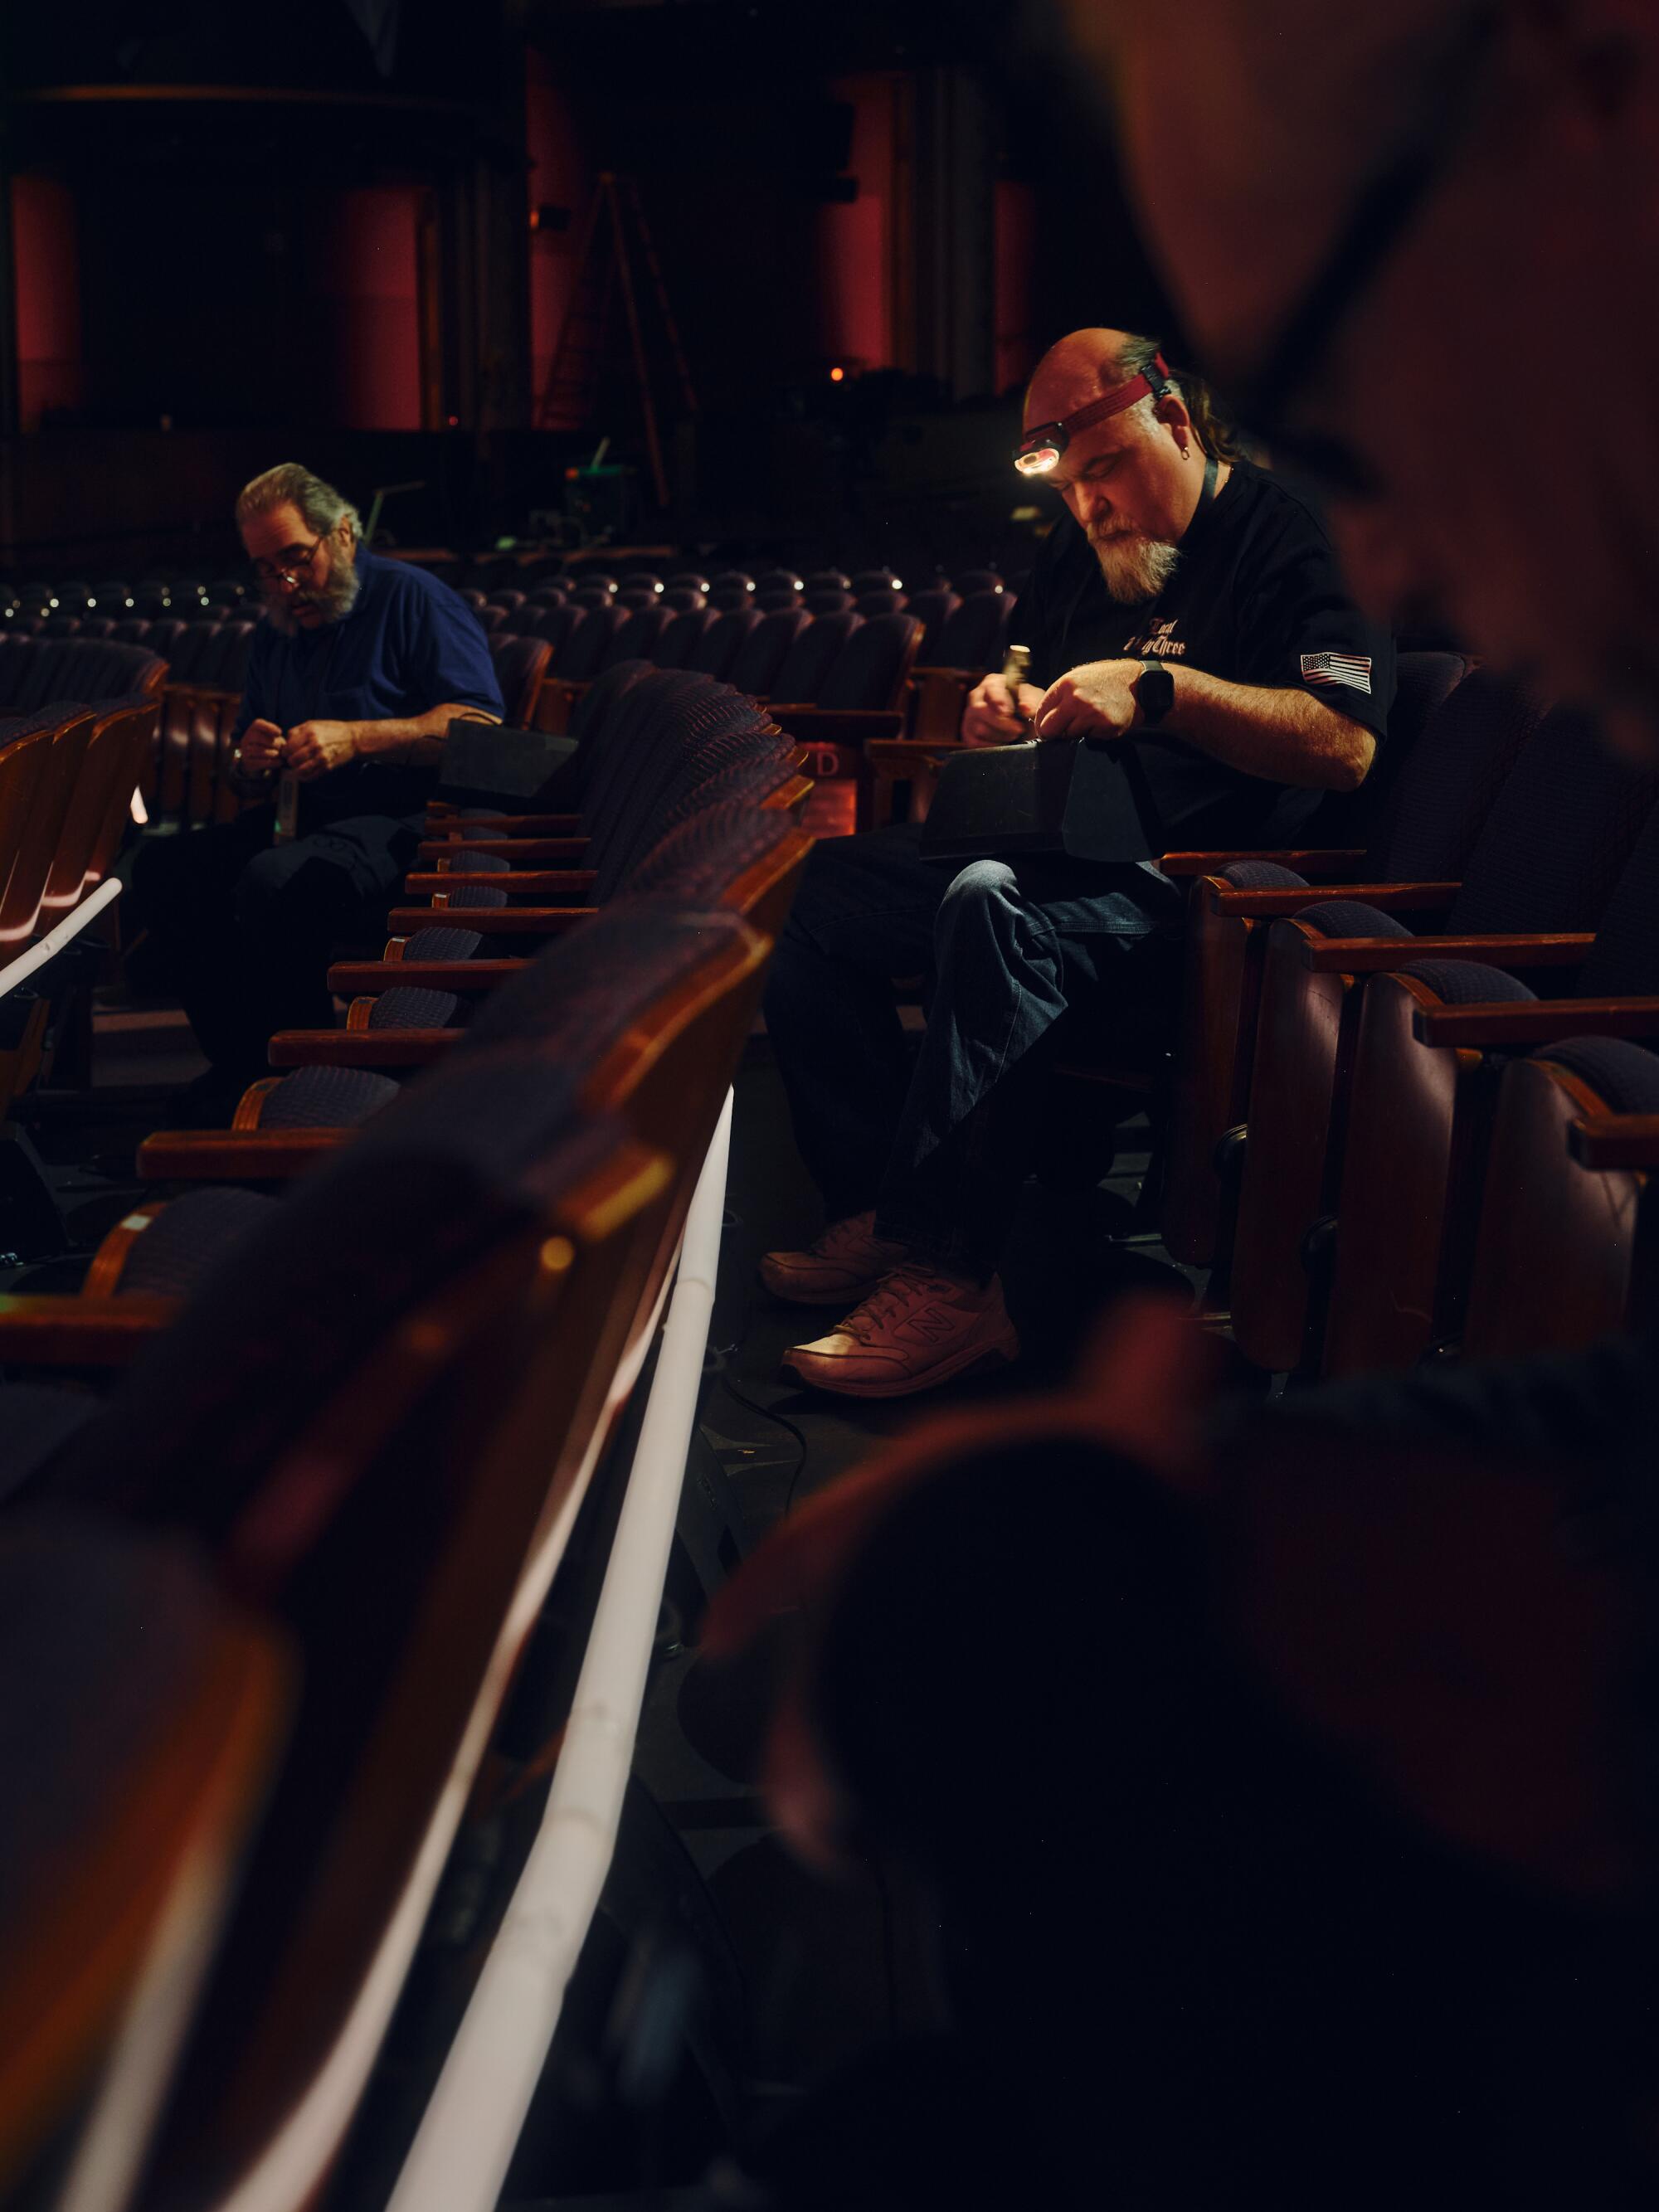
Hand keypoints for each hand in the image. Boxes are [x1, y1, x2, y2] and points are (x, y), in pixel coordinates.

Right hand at [236, 718, 284, 775]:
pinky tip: (279, 762)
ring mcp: (245, 750)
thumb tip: (278, 733)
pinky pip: (259, 762)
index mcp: (254, 729)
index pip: (258, 724)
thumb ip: (276, 735)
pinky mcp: (247, 762)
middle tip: (280, 747)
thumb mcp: (274, 737)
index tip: (279, 733)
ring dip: (272, 753)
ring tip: (278, 754)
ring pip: (259, 751)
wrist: (260, 760)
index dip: (269, 728)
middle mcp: (247, 738)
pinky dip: (272, 762)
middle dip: (273, 743)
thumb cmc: (271, 745)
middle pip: (259, 738)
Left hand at [281, 719, 358, 781]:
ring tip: (298, 766)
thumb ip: (297, 731)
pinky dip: (304, 777)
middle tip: (293, 759)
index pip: (288, 747)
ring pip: (300, 770)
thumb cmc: (332, 730)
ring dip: (296, 770)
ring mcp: (322, 758)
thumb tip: (285, 743)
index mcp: (309, 732)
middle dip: (290, 761)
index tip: (288, 752)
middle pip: (292, 760)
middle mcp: (315, 745)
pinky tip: (304, 772)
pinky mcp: (327, 767)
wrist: (352, 739)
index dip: (285, 751)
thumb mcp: (312, 724)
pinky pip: (310, 777)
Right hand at [961, 673, 1044, 746]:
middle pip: (980, 710)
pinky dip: (991, 745)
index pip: (990, 689)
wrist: (1022, 721)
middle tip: (1018, 729)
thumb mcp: (1032, 699)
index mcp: (992, 683)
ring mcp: (970, 715)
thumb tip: (1025, 708)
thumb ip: (1030, 701)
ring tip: (1013, 735)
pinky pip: (974, 742)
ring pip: (979, 728)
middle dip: (1001, 723)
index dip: (998, 700)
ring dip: (1000, 735)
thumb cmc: (1025, 705)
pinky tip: (1003, 742)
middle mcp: (976, 696)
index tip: (1007, 712)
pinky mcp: (967, 732)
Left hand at [1031, 659, 1146, 742]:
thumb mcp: (1079, 677)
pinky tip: (1102, 722)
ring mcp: (1090, 714)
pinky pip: (1089, 739)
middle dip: (1054, 732)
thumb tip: (1040, 715)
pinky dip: (1094, 734)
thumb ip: (1060, 695)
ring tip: (1090, 719)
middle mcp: (1075, 699)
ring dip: (1077, 732)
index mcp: (1065, 684)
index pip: (1040, 712)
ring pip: (1068, 736)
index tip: (1048, 726)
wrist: (1139, 684)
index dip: (1043, 722)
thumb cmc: (1108, 680)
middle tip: (1066, 729)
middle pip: (1048, 730)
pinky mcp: (1104, 727)